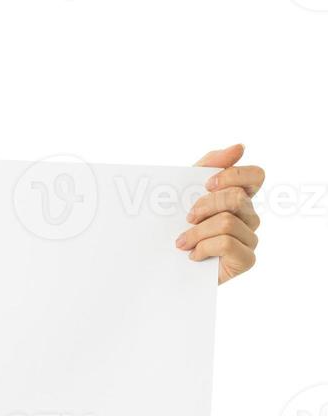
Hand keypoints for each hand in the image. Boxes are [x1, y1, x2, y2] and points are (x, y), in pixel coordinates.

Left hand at [177, 143, 262, 284]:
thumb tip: (240, 147)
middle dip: (204, 206)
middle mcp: (249, 217)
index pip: (256, 176)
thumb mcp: (185, 191)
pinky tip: (193, 256)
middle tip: (187, 219)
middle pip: (236, 198)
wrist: (159, 267)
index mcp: (239, 197)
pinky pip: (227, 244)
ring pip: (227, 222)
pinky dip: (203, 248)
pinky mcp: (246, 260)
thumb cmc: (173, 227)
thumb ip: (210, 166)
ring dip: (196, 233)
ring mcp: (250, 239)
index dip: (234, 176)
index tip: (207, 184)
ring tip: (181, 243)